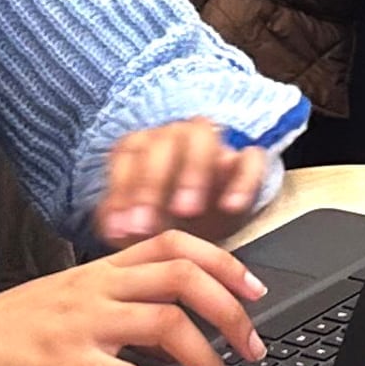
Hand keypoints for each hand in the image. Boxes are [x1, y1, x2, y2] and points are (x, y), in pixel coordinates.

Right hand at [0, 235, 268, 365]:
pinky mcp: (67, 363)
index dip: (222, 262)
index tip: (253, 289)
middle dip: (231, 311)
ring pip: (168, 324)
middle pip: (183, 278)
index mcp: (98, 270)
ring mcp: (83, 324)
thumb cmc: (4, 329)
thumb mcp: (65, 299)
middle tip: (254, 346)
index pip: (173, 245)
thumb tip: (169, 325)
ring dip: (210, 360)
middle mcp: (96, 288)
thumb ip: (115, 302)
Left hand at [97, 120, 276, 244]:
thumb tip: (115, 227)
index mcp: (143, 146)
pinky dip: (242, 181)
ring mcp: (213, 144)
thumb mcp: (136, 221)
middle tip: (151, 225)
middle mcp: (175, 137)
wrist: (205, 227)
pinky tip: (231, 207)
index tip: (126, 229)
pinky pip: (250, 158)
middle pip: (162, 143)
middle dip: (153, 185)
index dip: (124, 191)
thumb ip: (120, 221)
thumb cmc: (163, 218)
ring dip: (192, 173)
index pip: (129, 154)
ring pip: (202, 136)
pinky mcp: (246, 160)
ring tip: (188, 211)